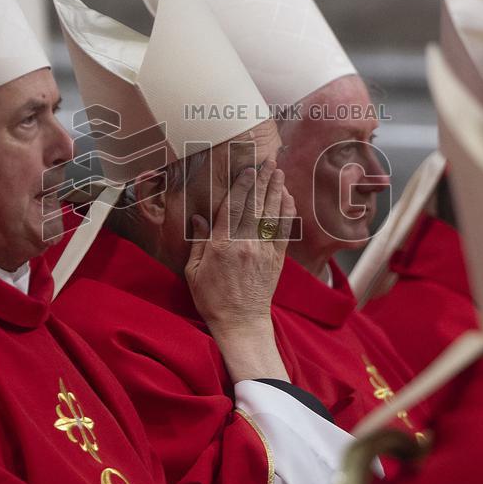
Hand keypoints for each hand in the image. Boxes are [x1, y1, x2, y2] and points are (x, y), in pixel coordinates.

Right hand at [184, 160, 295, 381]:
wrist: (241, 323)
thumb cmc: (213, 299)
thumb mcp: (194, 271)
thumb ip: (199, 242)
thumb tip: (200, 217)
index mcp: (223, 244)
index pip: (233, 207)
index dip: (241, 185)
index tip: (247, 169)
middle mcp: (246, 243)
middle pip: (256, 204)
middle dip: (262, 180)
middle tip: (268, 160)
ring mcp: (264, 250)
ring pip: (271, 213)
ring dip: (276, 190)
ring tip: (278, 172)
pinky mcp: (276, 259)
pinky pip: (283, 230)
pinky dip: (286, 212)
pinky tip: (288, 198)